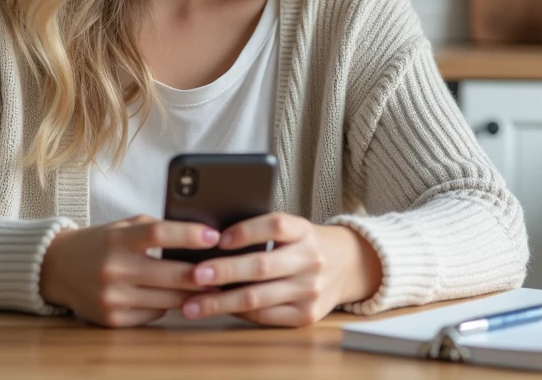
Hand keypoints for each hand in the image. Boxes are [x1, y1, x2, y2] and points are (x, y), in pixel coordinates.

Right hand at [39, 214, 220, 327]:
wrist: (57, 269)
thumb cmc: (101, 243)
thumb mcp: (123, 226)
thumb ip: (156, 228)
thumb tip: (200, 235)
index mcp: (117, 239)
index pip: (158, 233)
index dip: (189, 235)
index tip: (214, 236)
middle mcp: (113, 268)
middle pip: (170, 273)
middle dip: (203, 274)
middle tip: (226, 271)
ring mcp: (112, 297)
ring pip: (167, 299)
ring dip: (192, 294)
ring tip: (211, 287)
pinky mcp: (112, 319)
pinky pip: (153, 314)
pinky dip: (166, 306)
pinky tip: (175, 299)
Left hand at [179, 214, 382, 326]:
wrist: (348, 265)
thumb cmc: (305, 243)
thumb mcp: (293, 228)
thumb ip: (262, 230)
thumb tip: (211, 238)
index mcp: (304, 231)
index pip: (275, 225)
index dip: (246, 231)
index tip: (218, 237)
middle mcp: (310, 259)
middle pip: (261, 266)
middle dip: (224, 271)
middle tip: (195, 274)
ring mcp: (310, 290)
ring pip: (258, 298)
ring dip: (221, 302)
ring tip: (193, 303)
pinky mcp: (306, 315)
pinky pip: (265, 316)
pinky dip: (239, 313)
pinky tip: (220, 308)